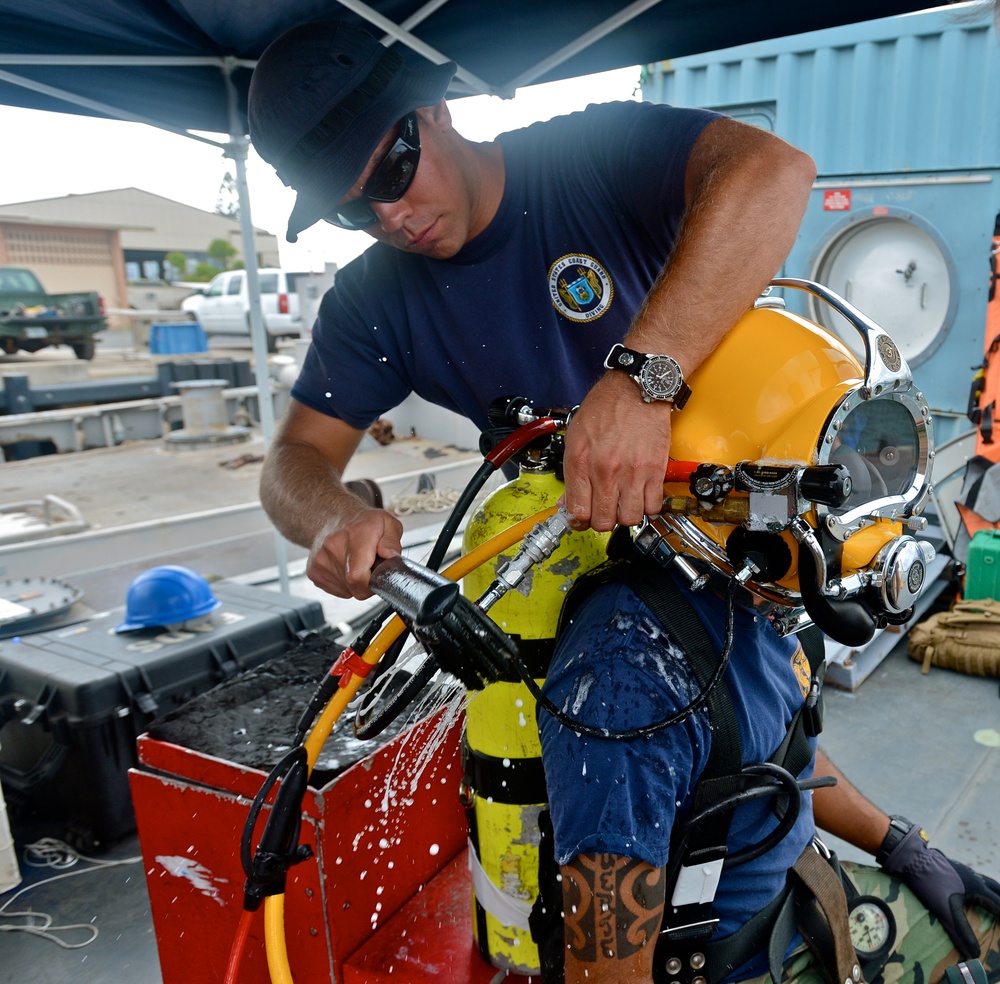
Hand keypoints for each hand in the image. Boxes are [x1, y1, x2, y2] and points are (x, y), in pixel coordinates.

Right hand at [306, 505, 402, 599]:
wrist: (334, 517)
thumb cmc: (363, 523)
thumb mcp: (387, 523)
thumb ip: (392, 542)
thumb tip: (391, 558)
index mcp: (355, 535)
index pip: (358, 576)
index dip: (372, 583)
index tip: (378, 575)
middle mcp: (332, 547)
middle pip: (354, 587)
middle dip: (367, 582)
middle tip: (371, 566)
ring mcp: (320, 560)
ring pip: (346, 590)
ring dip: (356, 582)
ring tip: (357, 562)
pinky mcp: (313, 571)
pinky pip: (337, 590)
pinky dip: (345, 584)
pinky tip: (345, 566)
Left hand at [562, 372, 673, 531]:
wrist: (636, 388)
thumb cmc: (606, 407)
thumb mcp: (576, 437)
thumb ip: (571, 473)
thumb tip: (568, 502)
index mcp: (581, 462)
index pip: (578, 511)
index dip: (579, 521)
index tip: (583, 518)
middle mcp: (605, 471)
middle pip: (603, 521)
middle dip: (602, 520)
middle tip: (604, 509)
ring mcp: (632, 472)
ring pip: (629, 518)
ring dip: (626, 515)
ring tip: (624, 502)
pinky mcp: (655, 470)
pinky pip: (653, 506)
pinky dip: (647, 506)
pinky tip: (641, 495)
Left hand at [881, 823, 999, 957]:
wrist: (911, 856)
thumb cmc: (929, 882)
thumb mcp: (944, 909)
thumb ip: (960, 930)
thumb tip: (975, 954)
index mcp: (977, 888)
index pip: (999, 906)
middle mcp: (975, 878)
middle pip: (998, 891)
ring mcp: (965, 871)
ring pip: (988, 882)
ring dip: (996, 892)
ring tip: (997, 900)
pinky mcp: (955, 868)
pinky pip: (976, 878)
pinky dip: (983, 886)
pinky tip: (976, 890)